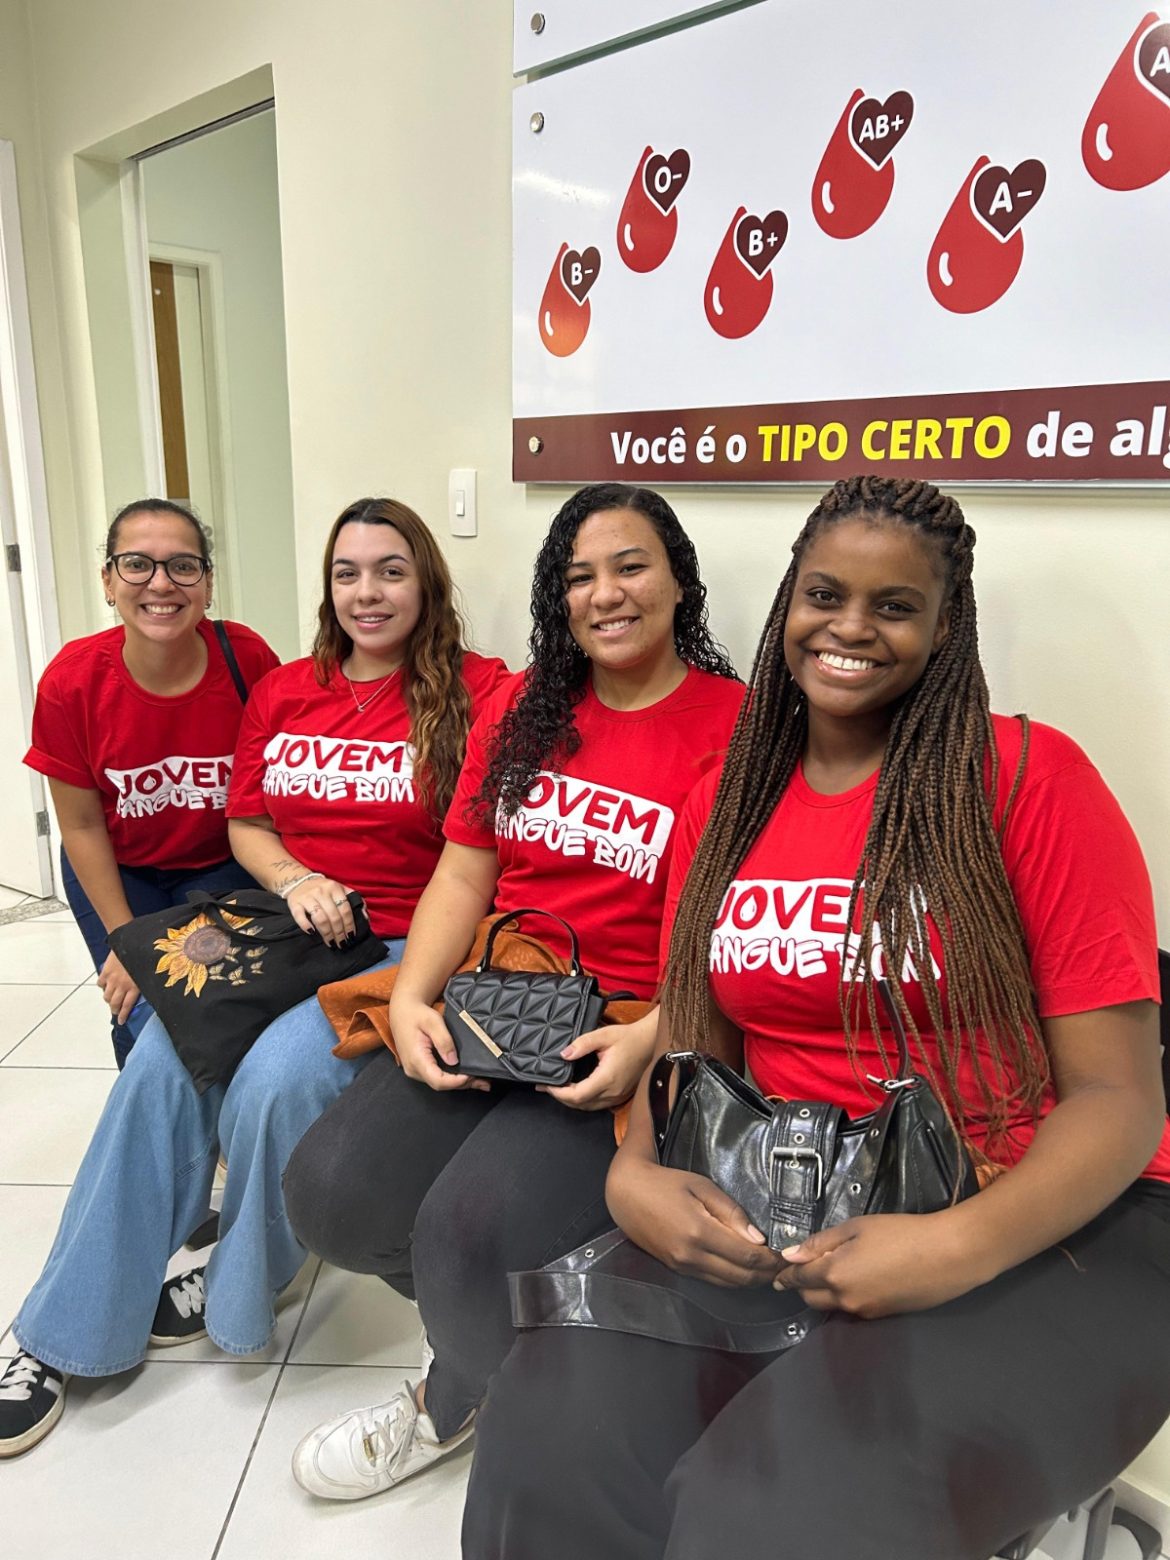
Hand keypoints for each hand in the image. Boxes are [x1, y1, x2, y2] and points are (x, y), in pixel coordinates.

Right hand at [97, 949, 139, 1025]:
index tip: (121, 1021)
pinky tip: (106, 985)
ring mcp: (112, 979)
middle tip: (116, 1011)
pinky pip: (100, 984)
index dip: (123, 1016)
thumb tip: (140, 994)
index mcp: (134, 987)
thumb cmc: (143, 957)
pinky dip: (102, 986)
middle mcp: (122, 985)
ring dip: (108, 1000)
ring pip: (106, 996)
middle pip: (115, 1003)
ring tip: (111, 999)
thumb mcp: (146, 973)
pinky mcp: (105, 971)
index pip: (127, 1006)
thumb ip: (142, 984)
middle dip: (115, 1010)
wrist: (131, 942)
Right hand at [285, 876, 356, 945]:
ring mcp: (307, 897)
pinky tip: (312, 933)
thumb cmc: (324, 890)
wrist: (299, 881)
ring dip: (327, 933)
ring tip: (331, 943)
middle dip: (339, 933)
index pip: (345, 909)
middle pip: (333, 916)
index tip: (351, 936)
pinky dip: (306, 926)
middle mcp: (322, 891)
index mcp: (335, 888)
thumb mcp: (340, 890)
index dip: (349, 925)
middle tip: (342, 943)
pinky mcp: (294, 903)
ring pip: (319, 918)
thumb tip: (365, 917)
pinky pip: (300, 916)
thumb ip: (354, 900)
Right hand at [388, 993, 489, 1093]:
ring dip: (460, 1083)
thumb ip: (443, 1041)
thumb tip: (454, 1061)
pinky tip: (466, 1077)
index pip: (438, 1080)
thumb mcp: (432, 1021)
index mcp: (416, 1059)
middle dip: (463, 1084)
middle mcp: (413, 1069)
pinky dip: (452, 1078)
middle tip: (484, 1081)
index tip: (472, 1075)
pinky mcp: (419, 1068)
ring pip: (440, 1083)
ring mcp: (415, 1070)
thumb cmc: (416, 1014)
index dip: (456, 1081)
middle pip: (441, 1085)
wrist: (403, 1011)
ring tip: (481, 1082)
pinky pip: (436, 1077)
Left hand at [539, 1023, 654, 1110]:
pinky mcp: (620, 1095)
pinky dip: (583, 1100)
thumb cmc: (629, 1038)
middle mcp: (613, 1091)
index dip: (558, 1093)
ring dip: (571, 1101)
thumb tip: (564, 1054)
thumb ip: (581, 1044)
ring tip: (557, 1089)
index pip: (577, 1095)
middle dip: (560, 1097)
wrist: (649, 1042)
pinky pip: (598, 1104)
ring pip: (588, 1107)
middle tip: (546, 1086)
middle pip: (580, 1104)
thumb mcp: (603, 1035)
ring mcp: (617, 1096)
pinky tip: (576, 1091)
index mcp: (607, 1078)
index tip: (546, 1085)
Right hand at [606, 1153, 783, 1287]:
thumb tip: (758, 1238)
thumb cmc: (665, 1183)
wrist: (626, 1194)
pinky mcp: (677, 1269)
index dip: (771, 1260)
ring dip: (751, 1278)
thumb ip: (730, 1211)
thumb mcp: (701, 1186)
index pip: (747, 1256)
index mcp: (699, 1232)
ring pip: (728, 1283)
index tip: (786, 1254)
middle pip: (740, 1276)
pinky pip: (713, 1280)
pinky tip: (743, 1267)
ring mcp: (683, 1266)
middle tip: (783, 1264)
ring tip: (768, 1267)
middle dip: (766, 1273)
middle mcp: (691, 1256)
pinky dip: (732, 1277)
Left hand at [772, 1211, 981, 1317]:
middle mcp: (845, 1300)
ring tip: (830, 1273)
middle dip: (803, 1285)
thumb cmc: (900, 1234)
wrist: (947, 1256)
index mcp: (834, 1275)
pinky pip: (853, 1309)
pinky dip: (845, 1298)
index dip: (786, 1275)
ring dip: (824, 1293)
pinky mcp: (882, 1316)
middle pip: (811, 1298)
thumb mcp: (857, 1228)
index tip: (778, 1274)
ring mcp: (865, 1312)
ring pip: (832, 1306)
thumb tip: (790, 1254)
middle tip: (806, 1268)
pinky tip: (856, 1281)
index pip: (798, 1279)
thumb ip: (821, 1242)